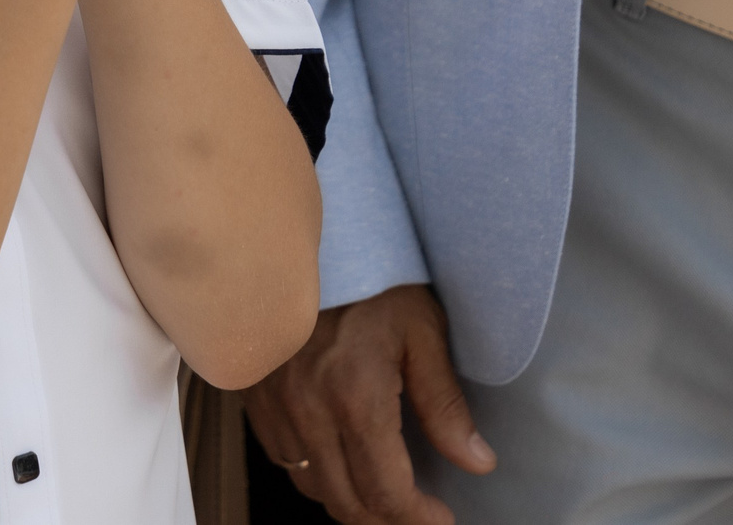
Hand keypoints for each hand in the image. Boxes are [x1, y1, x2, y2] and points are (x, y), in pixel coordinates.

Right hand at [243, 286, 495, 524]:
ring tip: (382, 486)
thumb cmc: (369, 275)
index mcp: (356, 395)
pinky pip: (282, 457)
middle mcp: (308, 409)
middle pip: (346, 503)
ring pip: (311, 485)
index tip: (441, 517)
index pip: (387, 493)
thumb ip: (445, 403)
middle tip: (417, 511)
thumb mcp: (422, 330)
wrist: (296, 237)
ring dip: (349, 498)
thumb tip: (477, 461)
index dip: (419, 519)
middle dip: (387, 520)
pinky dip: (314, 470)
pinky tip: (339, 454)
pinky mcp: (255, 395)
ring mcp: (275, 404)